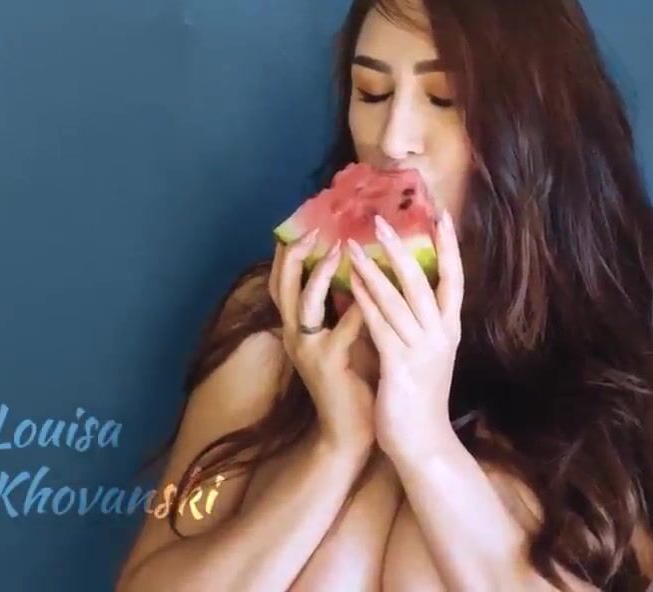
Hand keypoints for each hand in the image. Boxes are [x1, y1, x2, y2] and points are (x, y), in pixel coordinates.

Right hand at [269, 231, 375, 450]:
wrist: (351, 431)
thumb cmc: (354, 378)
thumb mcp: (345, 334)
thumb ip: (343, 304)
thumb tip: (358, 266)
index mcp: (299, 327)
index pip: (283, 281)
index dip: (288, 252)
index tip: (304, 221)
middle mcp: (295, 335)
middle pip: (281, 286)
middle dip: (294, 254)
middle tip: (314, 228)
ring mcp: (308, 351)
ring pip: (303, 304)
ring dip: (319, 274)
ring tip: (341, 249)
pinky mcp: (328, 365)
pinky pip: (340, 331)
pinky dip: (354, 309)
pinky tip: (371, 293)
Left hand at [346, 210, 463, 462]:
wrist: (423, 444)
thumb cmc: (421, 397)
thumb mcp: (428, 353)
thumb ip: (421, 323)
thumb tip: (405, 288)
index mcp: (449, 329)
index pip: (454, 279)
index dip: (450, 246)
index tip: (444, 215)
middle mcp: (440, 334)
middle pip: (422, 281)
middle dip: (400, 248)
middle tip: (380, 221)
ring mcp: (421, 350)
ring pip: (397, 299)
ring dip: (373, 269)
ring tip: (353, 245)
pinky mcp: (399, 366)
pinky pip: (380, 325)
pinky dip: (364, 301)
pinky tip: (349, 283)